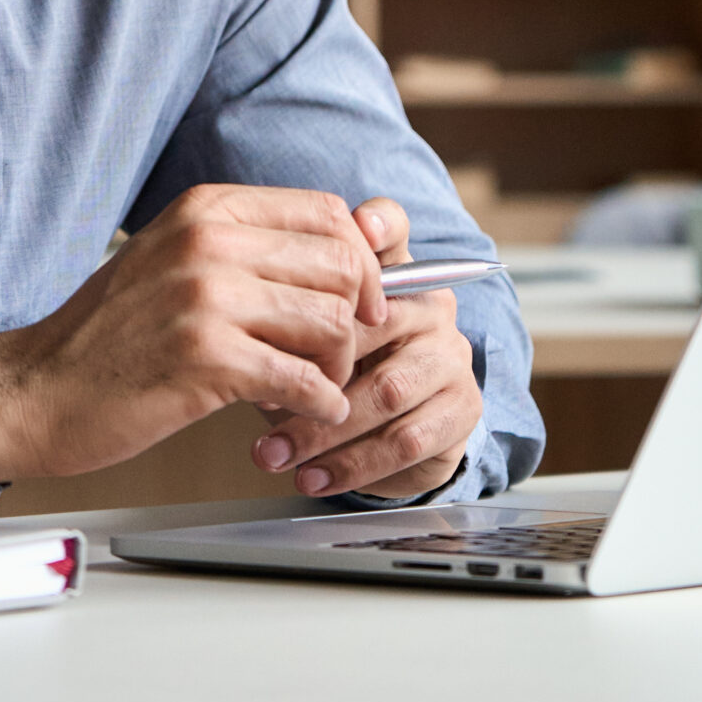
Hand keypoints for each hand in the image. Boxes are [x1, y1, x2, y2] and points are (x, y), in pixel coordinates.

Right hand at [0, 184, 387, 482]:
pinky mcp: (206, 358)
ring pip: (332, 323)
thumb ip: (245, 248)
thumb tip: (344, 256)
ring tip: (311, 388)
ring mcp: (206, 297)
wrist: (38, 389)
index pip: (328, 215)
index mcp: (206, 208)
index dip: (362, 263)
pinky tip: (301, 413)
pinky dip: (318, 404)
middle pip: (342, 267)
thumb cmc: (109, 335)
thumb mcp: (173, 260)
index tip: (363, 302)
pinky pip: (304, 380)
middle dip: (356, 319)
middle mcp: (209, 240)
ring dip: (336, 367)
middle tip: (335, 355)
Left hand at [249, 197, 480, 500]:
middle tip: (258, 396)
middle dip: (312, 365)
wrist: (382, 438)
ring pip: (387, 390)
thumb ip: (284, 315)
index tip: (357, 228)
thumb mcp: (300, 337)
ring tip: (271, 452)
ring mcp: (451, 355)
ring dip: (322, 429)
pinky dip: (350, 464)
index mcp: (394, 271)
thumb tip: (240, 322)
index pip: (396, 229)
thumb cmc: (330, 368)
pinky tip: (312, 477)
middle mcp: (431, 304)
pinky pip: (404, 439)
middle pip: (376, 323)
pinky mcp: (461, 410)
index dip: (381, 224)